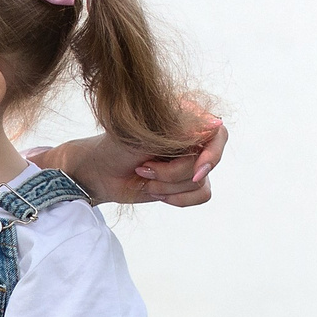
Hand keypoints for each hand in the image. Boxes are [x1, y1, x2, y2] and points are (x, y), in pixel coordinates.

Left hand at [60, 108, 225, 206]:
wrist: (99, 171)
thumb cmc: (115, 146)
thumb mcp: (142, 134)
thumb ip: (178, 129)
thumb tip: (215, 124)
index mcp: (184, 117)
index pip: (217, 133)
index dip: (212, 154)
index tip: (197, 170)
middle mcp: (192, 138)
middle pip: (206, 164)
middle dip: (172, 174)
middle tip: (144, 169)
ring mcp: (191, 160)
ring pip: (200, 183)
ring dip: (168, 185)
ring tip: (144, 175)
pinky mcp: (186, 181)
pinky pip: (200, 195)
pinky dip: (178, 198)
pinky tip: (155, 190)